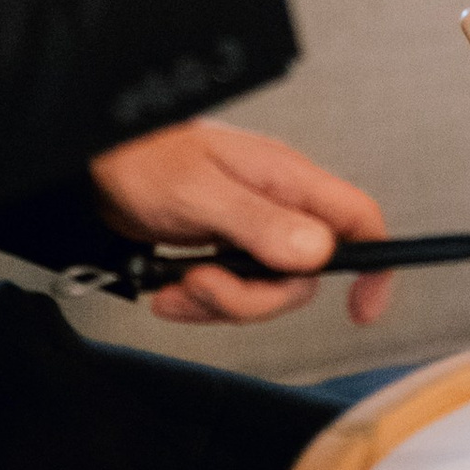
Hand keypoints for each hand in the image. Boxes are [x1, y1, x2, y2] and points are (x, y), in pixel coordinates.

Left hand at [90, 116, 389, 329]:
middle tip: (206, 283)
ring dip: (218, 301)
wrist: (96, 165)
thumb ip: (260, 223)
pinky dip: (198, 301)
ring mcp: (250, 227)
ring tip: (178, 285)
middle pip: (303, 275)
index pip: (357, 218)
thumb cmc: (145, 158)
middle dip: (253, 296)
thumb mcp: (202, 192)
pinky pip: (230, 293)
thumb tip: (319, 253)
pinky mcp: (223, 248)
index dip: (373, 264)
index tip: (361, 310)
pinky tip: (167, 289)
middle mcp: (277, 204)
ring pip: (265, 290)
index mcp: (286, 179)